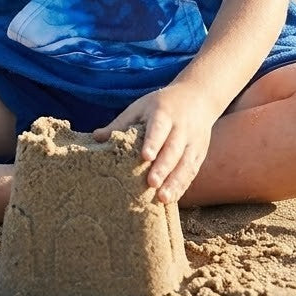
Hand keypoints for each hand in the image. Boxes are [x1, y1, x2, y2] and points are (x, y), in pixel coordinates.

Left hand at [93, 84, 218, 204]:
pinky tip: (172, 198)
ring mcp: (193, 141)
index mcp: (164, 113)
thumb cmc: (161, 105)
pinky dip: (183, 185)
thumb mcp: (140, 107)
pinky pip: (192, 171)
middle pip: (174, 149)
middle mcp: (181, 128)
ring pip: (186, 163)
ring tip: (163, 198)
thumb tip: (95, 137)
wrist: (198, 96)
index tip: (146, 156)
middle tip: (151, 183)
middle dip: (164, 167)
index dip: (153, 142)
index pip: (159, 128)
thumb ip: (121, 123)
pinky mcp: (200, 153)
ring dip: (175, 181)